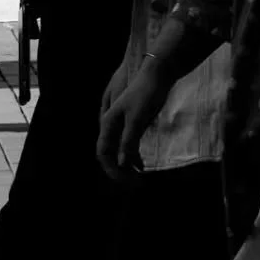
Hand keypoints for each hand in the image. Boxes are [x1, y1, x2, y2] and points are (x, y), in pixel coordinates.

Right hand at [97, 60, 168, 179]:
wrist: (156, 75)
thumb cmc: (146, 95)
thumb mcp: (138, 120)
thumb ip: (129, 141)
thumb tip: (122, 164)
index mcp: (108, 123)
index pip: (103, 152)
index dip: (112, 170)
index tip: (127, 182)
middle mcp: (111, 124)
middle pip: (109, 153)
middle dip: (119, 170)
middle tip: (134, 184)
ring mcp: (120, 123)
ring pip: (118, 149)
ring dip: (126, 165)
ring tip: (139, 178)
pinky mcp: (130, 121)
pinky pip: (127, 144)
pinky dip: (132, 156)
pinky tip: (141, 165)